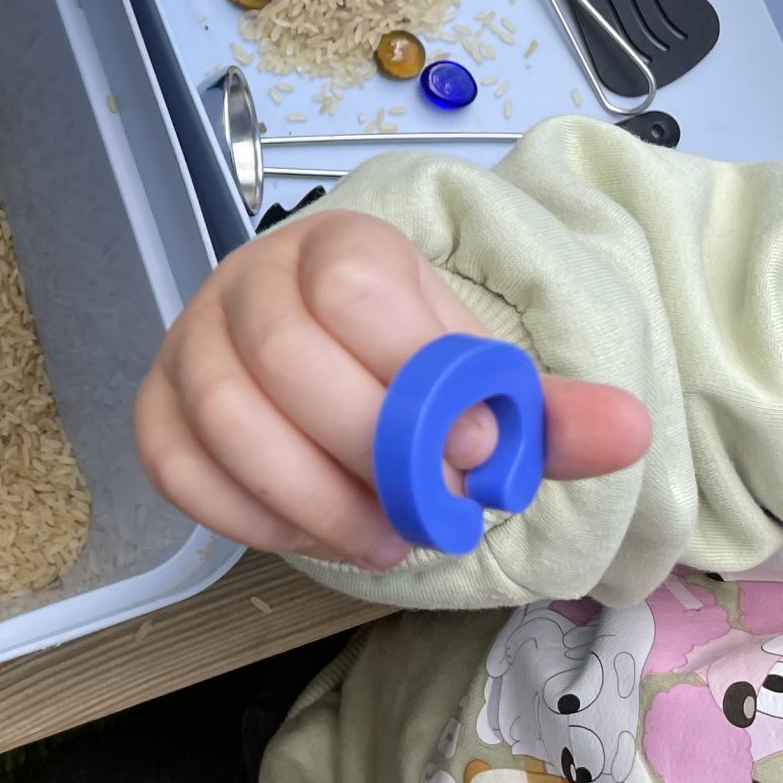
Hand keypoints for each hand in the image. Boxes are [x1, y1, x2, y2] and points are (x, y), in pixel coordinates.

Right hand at [134, 209, 652, 568]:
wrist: (343, 360)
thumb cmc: (413, 365)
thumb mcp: (489, 380)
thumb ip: (547, 409)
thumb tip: (625, 431)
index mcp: (337, 245)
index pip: (352, 286)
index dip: (413, 373)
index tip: (470, 446)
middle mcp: (248, 278)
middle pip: (284, 359)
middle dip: (368, 453)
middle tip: (432, 509)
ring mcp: (190, 340)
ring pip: (223, 416)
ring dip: (312, 498)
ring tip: (384, 538)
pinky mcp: (156, 404)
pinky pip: (174, 465)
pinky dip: (246, 514)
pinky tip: (312, 533)